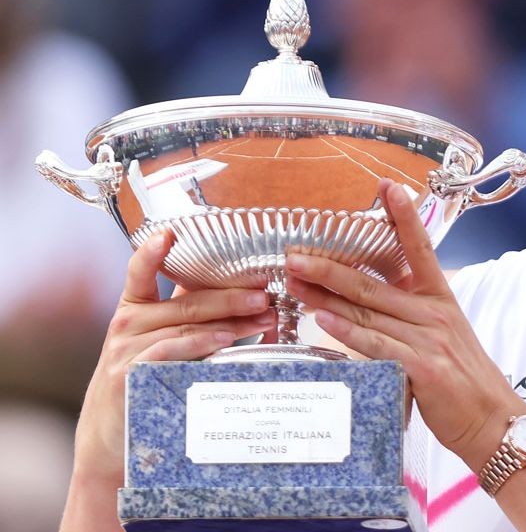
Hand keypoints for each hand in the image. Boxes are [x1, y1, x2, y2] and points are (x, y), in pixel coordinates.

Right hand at [73, 231, 276, 482]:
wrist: (110, 441)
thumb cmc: (145, 385)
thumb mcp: (161, 343)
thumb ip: (191, 318)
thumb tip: (245, 297)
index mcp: (136, 308)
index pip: (140, 271)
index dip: (153, 250)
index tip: (171, 232)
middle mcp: (127, 323)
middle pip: (188, 300)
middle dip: (234, 293)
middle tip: (267, 290)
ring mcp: (126, 348)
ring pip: (187, 324)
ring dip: (231, 318)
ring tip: (264, 314)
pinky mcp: (130, 374)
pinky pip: (172, 350)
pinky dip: (201, 342)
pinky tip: (226, 339)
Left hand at [285, 180, 523, 469]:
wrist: (492, 420)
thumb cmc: (463, 382)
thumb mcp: (443, 336)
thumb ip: (410, 317)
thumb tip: (367, 305)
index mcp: (440, 299)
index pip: (420, 248)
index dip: (404, 216)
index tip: (388, 187)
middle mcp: (434, 312)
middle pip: (373, 282)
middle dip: (329, 265)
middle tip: (294, 254)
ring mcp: (430, 338)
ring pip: (368, 310)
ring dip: (326, 293)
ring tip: (294, 281)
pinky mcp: (423, 366)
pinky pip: (378, 344)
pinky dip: (348, 331)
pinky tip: (324, 320)